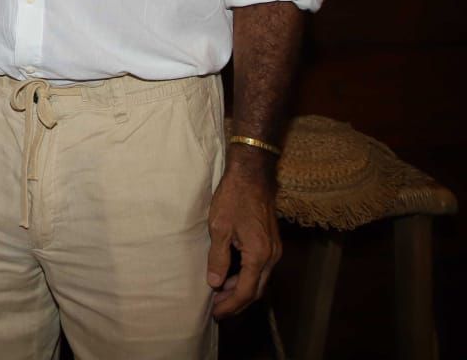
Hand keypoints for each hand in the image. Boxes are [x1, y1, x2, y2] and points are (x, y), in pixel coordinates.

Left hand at [206, 153, 281, 317]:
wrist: (252, 176)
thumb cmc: (233, 198)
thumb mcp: (219, 228)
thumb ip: (218, 258)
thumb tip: (215, 283)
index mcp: (259, 255)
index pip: (246, 291)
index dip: (230, 305)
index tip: (215, 313)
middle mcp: (272, 256)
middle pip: (256, 290)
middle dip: (236, 303)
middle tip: (215, 310)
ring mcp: (274, 250)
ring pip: (259, 280)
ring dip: (240, 290)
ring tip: (218, 295)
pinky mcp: (271, 244)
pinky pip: (260, 269)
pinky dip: (245, 277)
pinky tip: (229, 277)